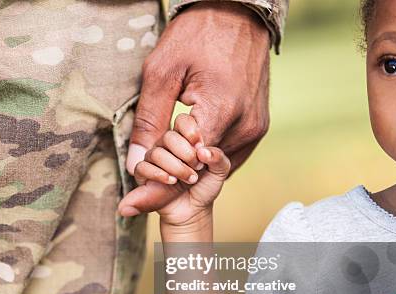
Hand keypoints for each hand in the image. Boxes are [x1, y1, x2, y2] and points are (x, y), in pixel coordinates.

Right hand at [118, 113, 230, 226]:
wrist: (194, 208)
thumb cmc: (205, 185)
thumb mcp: (220, 171)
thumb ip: (218, 158)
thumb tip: (204, 151)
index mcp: (185, 138)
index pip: (182, 121)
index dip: (191, 131)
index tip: (200, 146)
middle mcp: (167, 145)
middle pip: (169, 136)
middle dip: (186, 153)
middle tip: (198, 167)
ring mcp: (154, 158)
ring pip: (156, 153)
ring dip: (176, 167)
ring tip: (190, 179)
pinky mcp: (144, 173)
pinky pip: (142, 167)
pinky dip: (158, 174)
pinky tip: (172, 181)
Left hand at [126, 1, 269, 179]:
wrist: (238, 12)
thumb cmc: (196, 35)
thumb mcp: (161, 72)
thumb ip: (148, 121)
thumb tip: (136, 164)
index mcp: (222, 112)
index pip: (186, 165)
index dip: (161, 173)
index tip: (142, 174)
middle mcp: (245, 127)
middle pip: (201, 169)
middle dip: (174, 168)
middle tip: (153, 154)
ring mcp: (256, 128)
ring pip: (214, 166)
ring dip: (191, 163)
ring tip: (173, 141)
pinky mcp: (259, 127)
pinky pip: (228, 155)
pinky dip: (207, 156)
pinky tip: (192, 141)